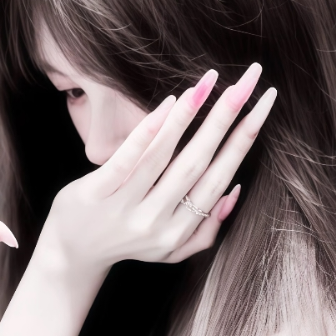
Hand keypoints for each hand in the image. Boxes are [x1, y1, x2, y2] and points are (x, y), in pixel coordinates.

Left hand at [36, 64, 276, 279]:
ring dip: (190, 117)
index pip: (219, 178)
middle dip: (227, 119)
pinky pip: (126, 159)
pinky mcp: (95, 195)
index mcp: (179, 231)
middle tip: (250, 80)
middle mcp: (155, 222)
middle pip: (198, 164)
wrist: (70, 255)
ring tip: (211, 82)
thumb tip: (235, 191)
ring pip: (163, 158)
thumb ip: (205, 231)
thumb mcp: (170, 251)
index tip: (264, 101)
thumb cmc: (126, 243)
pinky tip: (170, 103)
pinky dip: (149, 131)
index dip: (244, 139)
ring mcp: (124, 209)